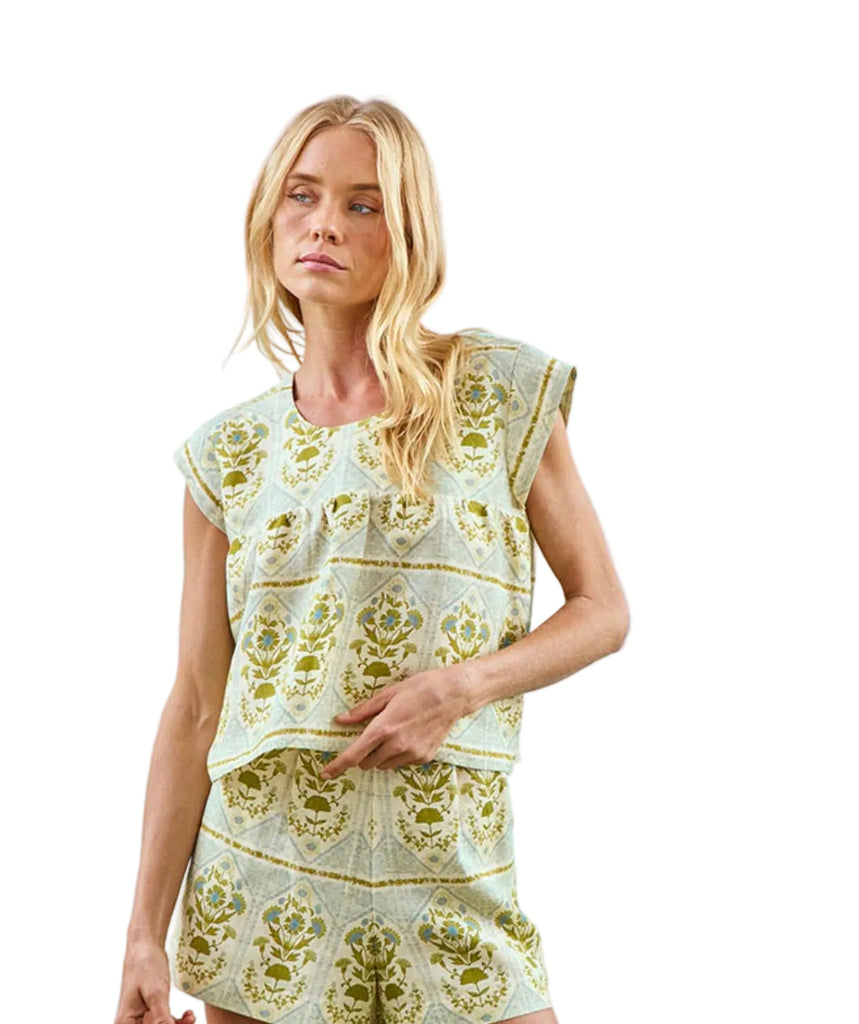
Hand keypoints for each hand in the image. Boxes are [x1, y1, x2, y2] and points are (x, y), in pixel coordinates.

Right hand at [114, 939, 195, 1023]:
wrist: (147, 946)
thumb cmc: (146, 965)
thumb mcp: (156, 992)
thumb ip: (161, 1017)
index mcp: (126, 1022)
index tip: (176, 1023)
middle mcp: (131, 1023)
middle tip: (189, 1021)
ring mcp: (142, 1018)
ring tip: (191, 1017)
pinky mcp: (152, 1011)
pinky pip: (165, 1023)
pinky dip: (177, 1021)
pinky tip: (188, 1014)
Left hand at [321, 668, 472, 777]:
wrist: (454, 694)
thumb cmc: (420, 688)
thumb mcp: (389, 694)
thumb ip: (363, 711)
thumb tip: (340, 720)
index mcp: (384, 728)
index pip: (354, 755)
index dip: (337, 766)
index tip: (326, 774)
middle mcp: (397, 745)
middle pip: (367, 763)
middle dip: (364, 754)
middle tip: (373, 735)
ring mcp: (412, 754)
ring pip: (384, 765)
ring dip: (381, 756)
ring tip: (394, 733)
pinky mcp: (424, 758)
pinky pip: (402, 763)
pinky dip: (399, 754)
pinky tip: (410, 736)